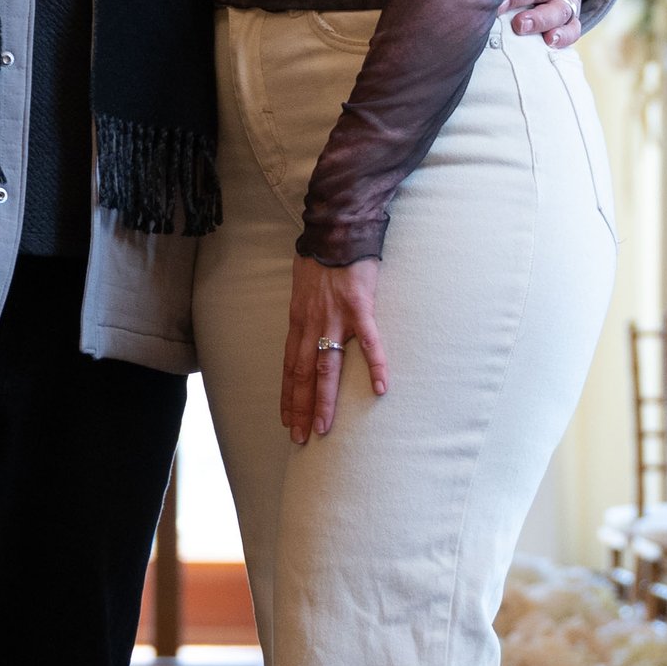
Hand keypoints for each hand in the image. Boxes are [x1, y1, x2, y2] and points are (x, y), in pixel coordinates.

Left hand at [281, 252, 386, 444]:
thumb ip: (305, 310)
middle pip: (303, 374)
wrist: (336, 227)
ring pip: (327, 366)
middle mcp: (312, 323)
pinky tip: (380, 388)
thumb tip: (306, 326)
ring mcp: (335, 316)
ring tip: (323, 427)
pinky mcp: (360, 307)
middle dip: (300, 408)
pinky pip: (370, 342)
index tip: (286, 420)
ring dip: (324, 400)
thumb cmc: (321, 256)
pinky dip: (375, 365)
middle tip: (299, 438)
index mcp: (299, 320)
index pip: (290, 366)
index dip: (288, 395)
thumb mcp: (303, 286)